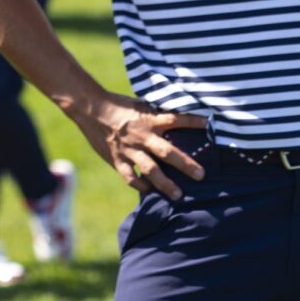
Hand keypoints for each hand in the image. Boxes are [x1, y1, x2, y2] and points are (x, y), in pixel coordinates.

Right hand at [73, 93, 206, 199]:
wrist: (90, 108)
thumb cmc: (118, 105)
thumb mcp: (140, 106)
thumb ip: (156, 116)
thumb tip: (177, 119)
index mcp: (149, 120)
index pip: (175, 119)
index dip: (193, 121)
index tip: (209, 124)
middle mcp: (142, 136)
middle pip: (167, 153)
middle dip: (185, 165)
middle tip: (201, 176)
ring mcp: (129, 150)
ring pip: (150, 170)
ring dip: (165, 184)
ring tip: (178, 195)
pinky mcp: (116, 159)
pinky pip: (130, 177)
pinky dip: (140, 185)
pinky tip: (149, 190)